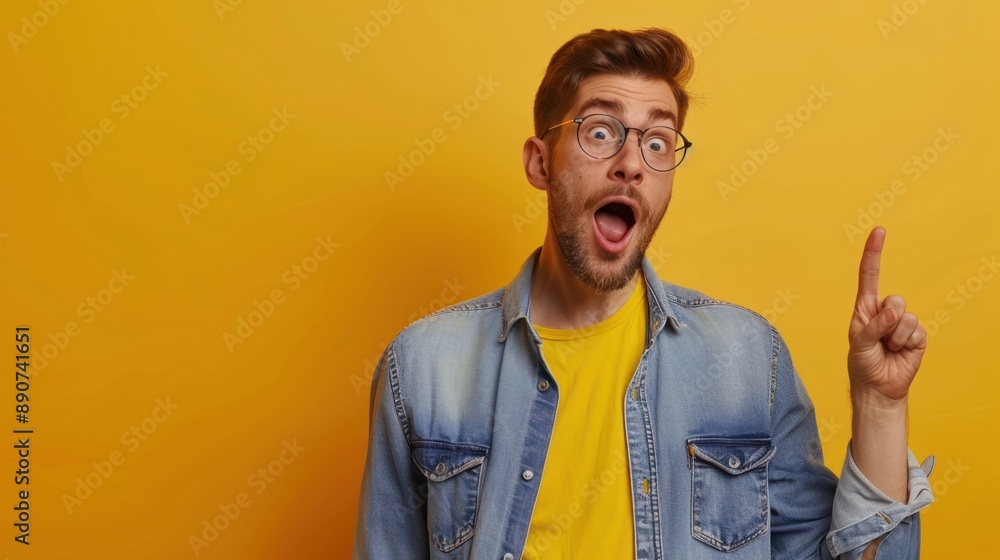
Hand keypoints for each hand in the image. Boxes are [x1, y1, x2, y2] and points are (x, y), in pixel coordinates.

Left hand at [847, 227, 926, 406]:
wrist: (878, 387)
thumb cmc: (862, 363)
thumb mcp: (859, 343)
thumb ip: (874, 325)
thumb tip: (894, 311)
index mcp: (865, 308)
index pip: (869, 275)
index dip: (874, 253)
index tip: (879, 231)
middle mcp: (884, 311)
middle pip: (895, 299)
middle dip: (886, 320)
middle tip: (878, 339)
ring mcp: (902, 322)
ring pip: (906, 316)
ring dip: (895, 336)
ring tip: (887, 348)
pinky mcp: (917, 335)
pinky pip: (916, 330)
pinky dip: (906, 343)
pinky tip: (900, 352)